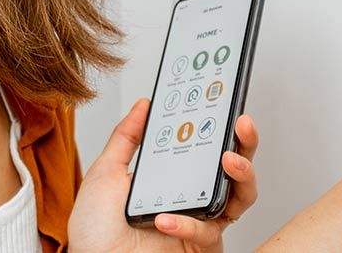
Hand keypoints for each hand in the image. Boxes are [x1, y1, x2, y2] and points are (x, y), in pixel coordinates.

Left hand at [68, 98, 258, 251]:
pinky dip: (189, 224)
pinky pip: (210, 231)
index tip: (223, 102)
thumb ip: (127, 137)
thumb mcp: (107, 173)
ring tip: (227, 161)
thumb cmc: (96, 230)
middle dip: (245, 144)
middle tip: (241, 125)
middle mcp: (191, 198)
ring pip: (241, 198)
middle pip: (234, 169)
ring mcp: (200, 222)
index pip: (205, 147)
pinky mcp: (201, 246)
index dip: (220, 126)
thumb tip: (143, 106)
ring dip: (241, 176)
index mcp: (173, 177)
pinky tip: (166, 219)